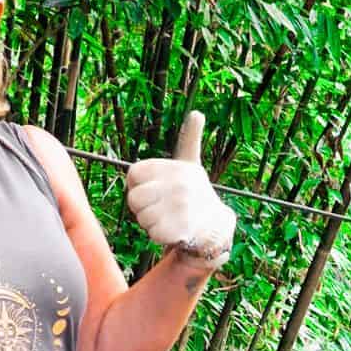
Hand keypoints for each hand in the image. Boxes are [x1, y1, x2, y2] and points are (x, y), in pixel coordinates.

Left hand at [126, 111, 234, 264]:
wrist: (217, 226)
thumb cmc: (194, 193)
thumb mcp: (191, 163)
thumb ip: (190, 139)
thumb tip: (198, 113)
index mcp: (175, 167)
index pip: (133, 174)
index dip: (139, 185)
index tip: (157, 189)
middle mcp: (179, 183)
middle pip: (133, 198)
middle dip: (143, 207)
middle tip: (162, 207)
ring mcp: (180, 207)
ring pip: (142, 218)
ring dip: (151, 223)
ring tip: (171, 218)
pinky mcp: (180, 229)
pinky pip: (152, 234)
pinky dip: (160, 237)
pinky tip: (175, 231)